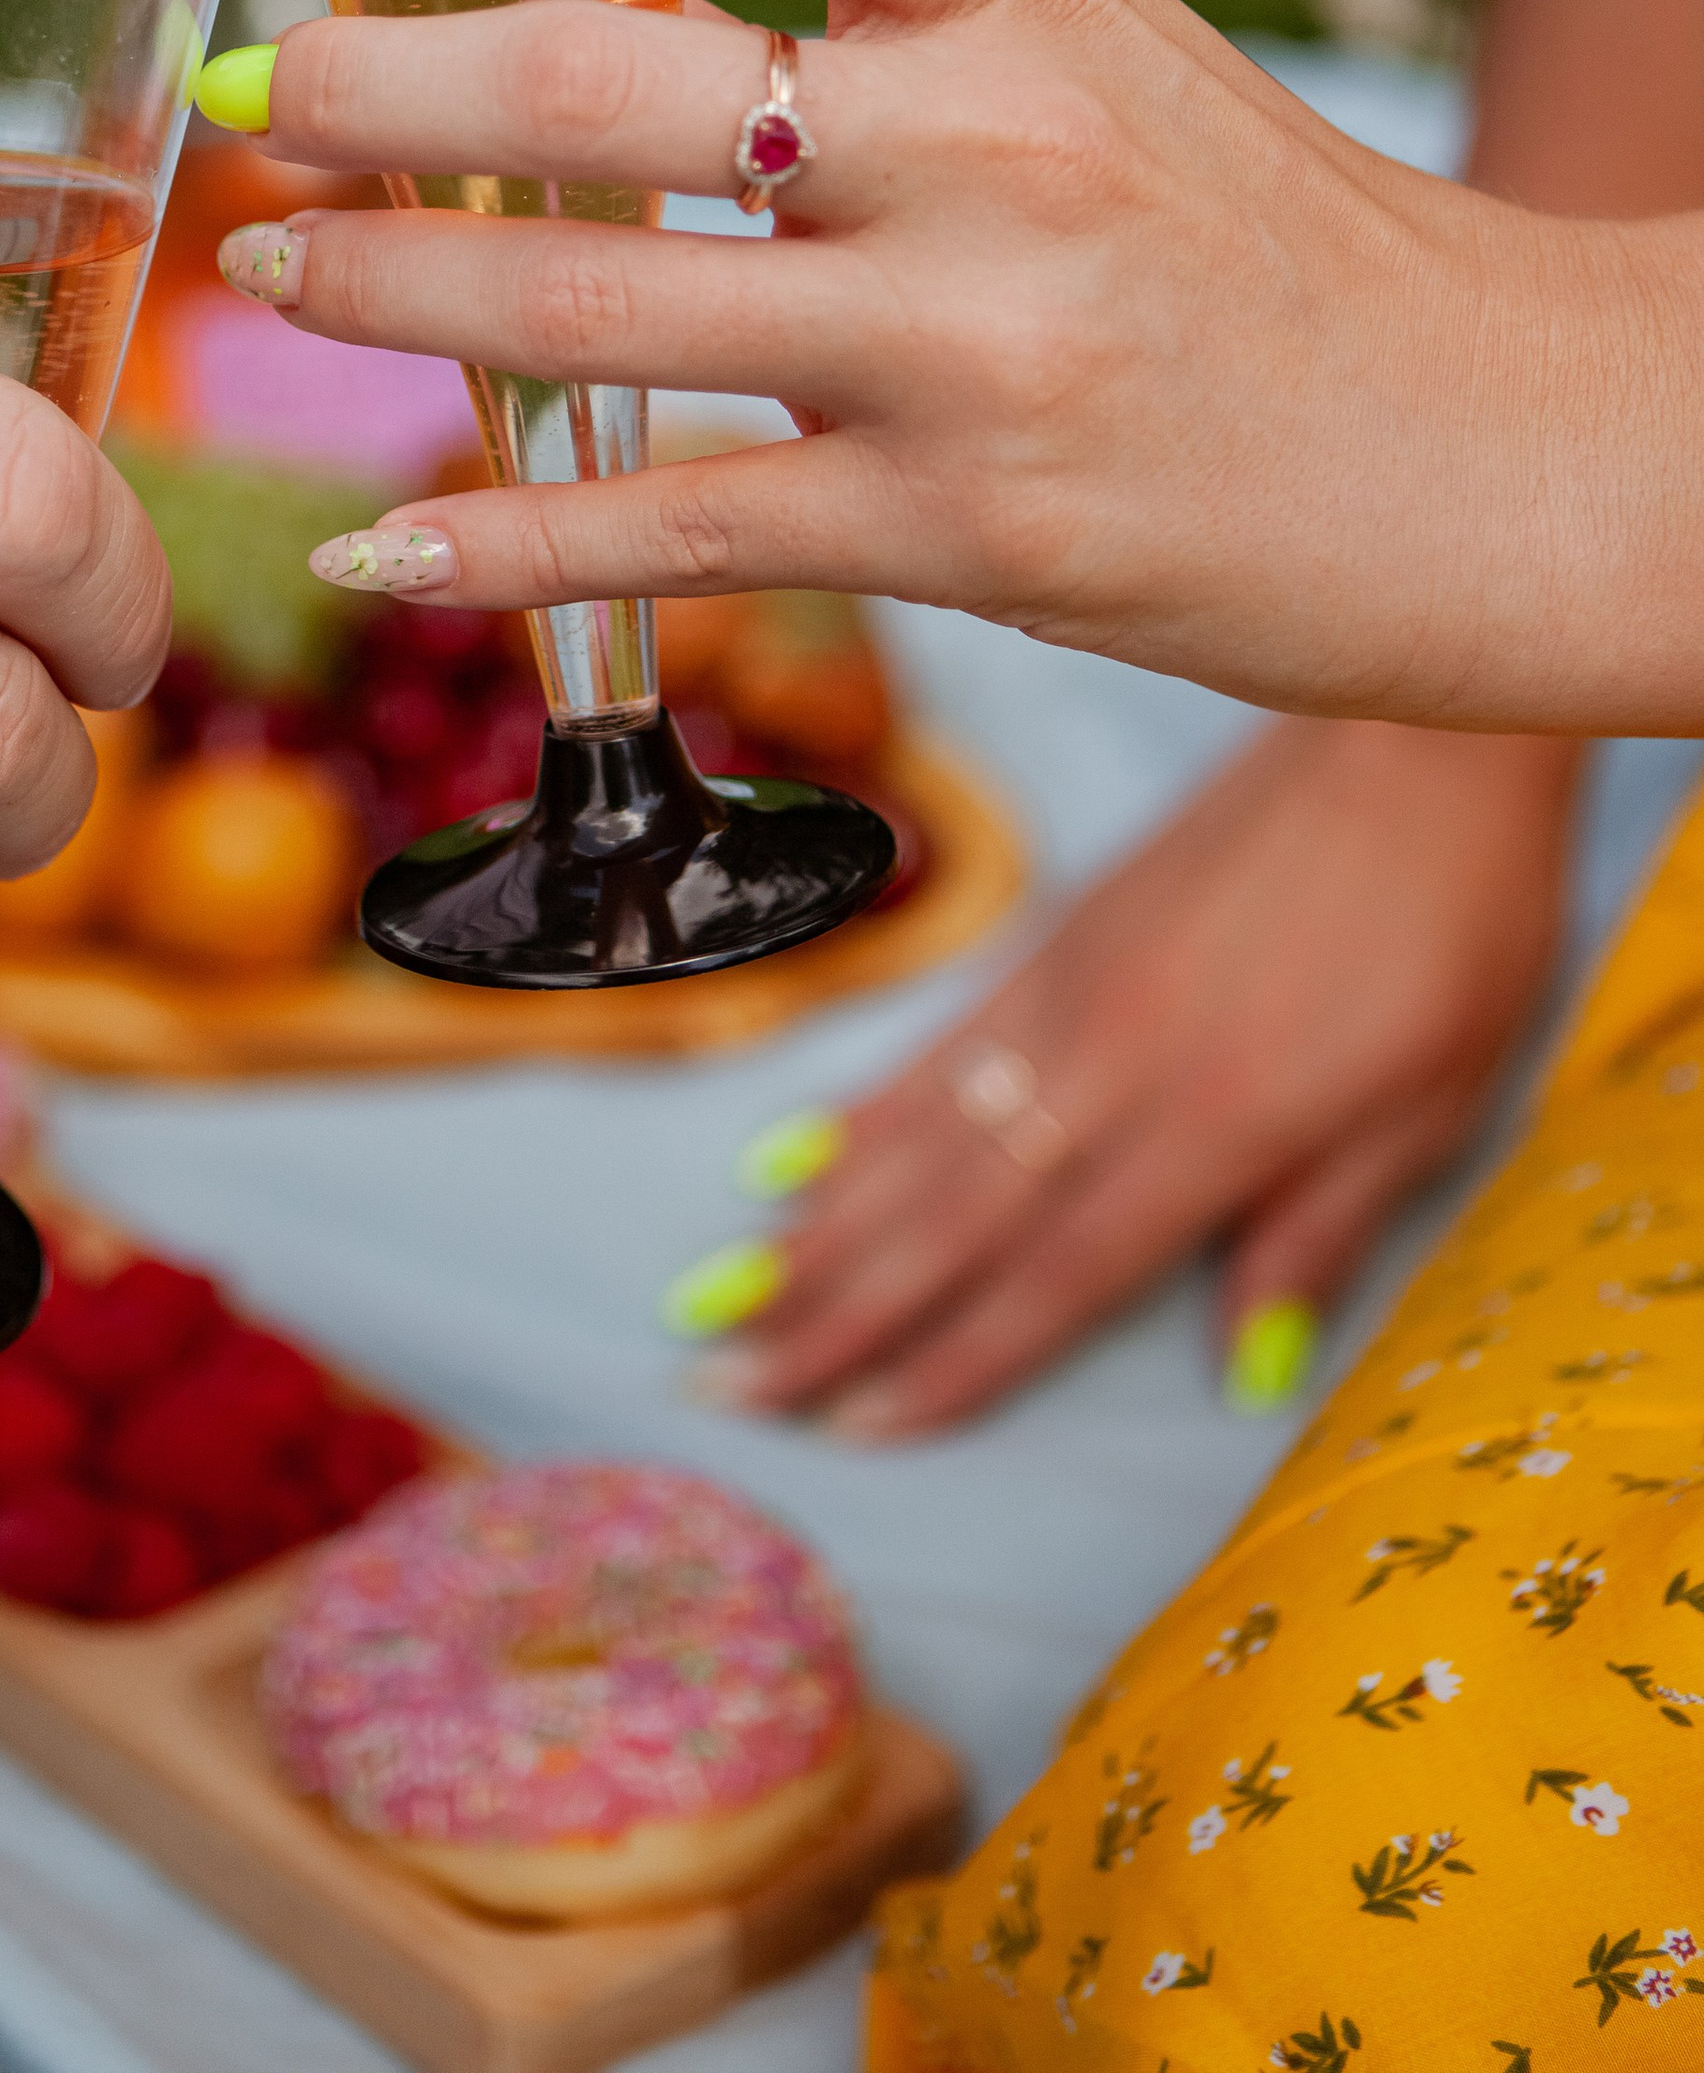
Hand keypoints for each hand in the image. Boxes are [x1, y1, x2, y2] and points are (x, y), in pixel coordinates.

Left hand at [216, 0, 1695, 729]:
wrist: (1513, 449)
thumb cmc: (1268, 233)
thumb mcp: (1097, 44)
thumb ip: (880, 6)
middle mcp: (992, 136)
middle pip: (603, 81)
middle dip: (376, 80)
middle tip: (252, 84)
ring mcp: (978, 342)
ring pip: (599, 311)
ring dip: (392, 292)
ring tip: (272, 270)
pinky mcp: (975, 533)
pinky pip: (681, 530)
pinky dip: (507, 551)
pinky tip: (389, 555)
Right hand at [681, 718, 1577, 1434]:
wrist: (1406, 739)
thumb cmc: (1453, 925)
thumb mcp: (1436, 1102)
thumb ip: (1319, 1229)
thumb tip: (1242, 1365)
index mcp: (1212, 1125)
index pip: (1054, 1275)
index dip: (949, 1361)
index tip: (847, 1430)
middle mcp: (1114, 1068)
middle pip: (952, 1217)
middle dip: (830, 1311)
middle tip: (716, 1380)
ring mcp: (1072, 994)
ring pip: (922, 1133)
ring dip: (815, 1225)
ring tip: (716, 1292)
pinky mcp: (1063, 937)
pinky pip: (943, 1043)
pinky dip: (864, 1108)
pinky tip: (798, 1154)